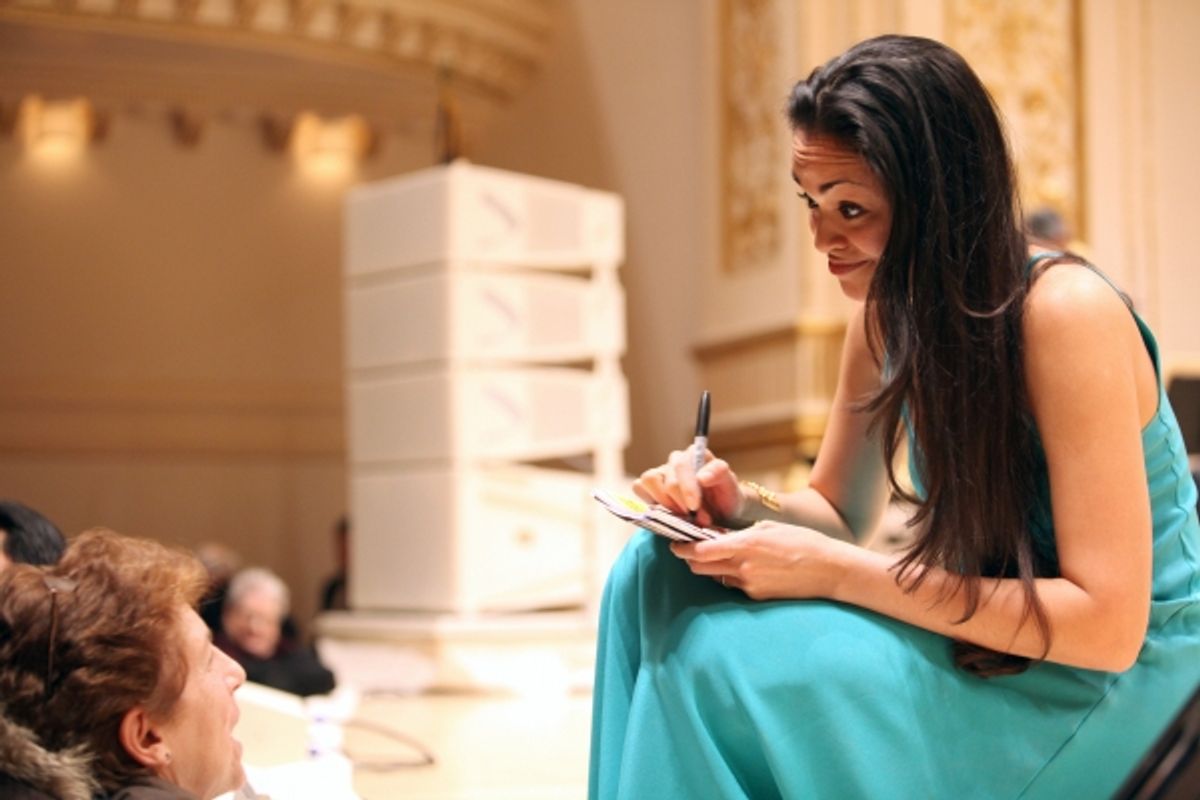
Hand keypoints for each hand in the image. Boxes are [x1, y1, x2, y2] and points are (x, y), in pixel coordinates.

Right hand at [632, 449, 742, 527]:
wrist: (721, 513)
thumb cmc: (725, 497)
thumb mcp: (731, 486)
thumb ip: (719, 474)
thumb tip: (701, 476)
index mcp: (694, 455)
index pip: (681, 465)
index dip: (686, 488)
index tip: (694, 507)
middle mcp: (676, 461)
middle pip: (667, 480)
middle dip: (680, 503)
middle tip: (693, 518)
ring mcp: (661, 473)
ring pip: (649, 480)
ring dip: (664, 503)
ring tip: (680, 515)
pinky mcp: (649, 486)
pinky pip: (638, 487)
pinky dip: (649, 501)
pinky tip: (667, 512)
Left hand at [669, 521, 849, 600]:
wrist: (830, 570)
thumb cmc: (802, 542)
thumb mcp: (769, 529)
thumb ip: (739, 533)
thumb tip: (715, 535)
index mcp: (745, 545)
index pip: (700, 550)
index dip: (682, 547)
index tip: (675, 543)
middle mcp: (743, 567)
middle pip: (699, 568)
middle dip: (690, 559)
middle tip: (689, 550)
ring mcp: (749, 585)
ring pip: (716, 578)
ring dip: (712, 568)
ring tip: (720, 557)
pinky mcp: (757, 598)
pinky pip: (734, 587)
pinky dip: (732, 577)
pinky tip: (745, 569)